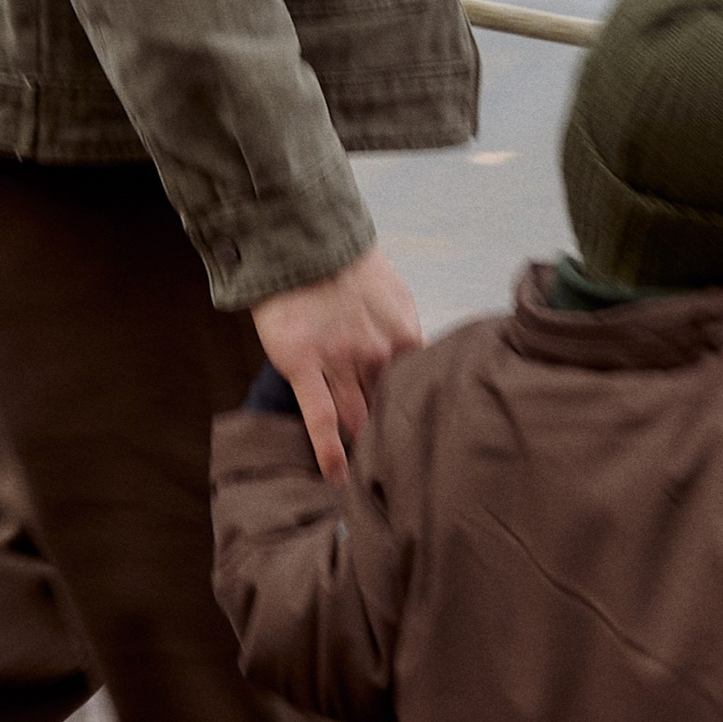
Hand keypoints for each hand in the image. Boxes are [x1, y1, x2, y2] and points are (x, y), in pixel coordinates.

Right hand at [252, 249, 422, 480]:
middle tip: (400, 475)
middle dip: (395, 443)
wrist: (300, 235)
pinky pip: (319, 416)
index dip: (419, 418)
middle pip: (389, 410)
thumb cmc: (345, 261)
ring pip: (357, 418)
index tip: (422, 443)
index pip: (418, 390)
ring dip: (364, 451)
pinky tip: (336, 478)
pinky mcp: (303, 363)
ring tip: (371, 485)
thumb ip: (401, 329)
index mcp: (403, 334)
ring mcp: (340, 360)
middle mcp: (377, 352)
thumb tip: (410, 358)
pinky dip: (329, 450)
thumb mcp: (391, 292)